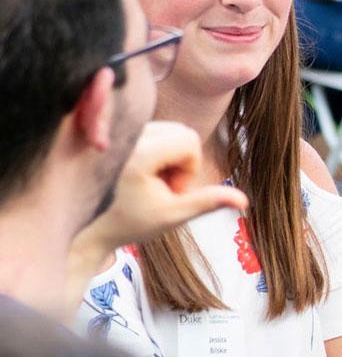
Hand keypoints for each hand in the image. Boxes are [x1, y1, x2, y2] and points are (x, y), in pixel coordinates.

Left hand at [73, 121, 247, 257]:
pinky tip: (136, 173)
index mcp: (139, 154)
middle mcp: (126, 136)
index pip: (189, 139)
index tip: (170, 192)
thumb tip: (244, 200)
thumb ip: (208, 202)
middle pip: (180, 130)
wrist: (82, 228)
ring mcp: (116, 132)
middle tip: (160, 188)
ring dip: (167, 155)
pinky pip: (148, 130)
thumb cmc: (126, 224)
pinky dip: (152, 149)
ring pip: (166, 129)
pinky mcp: (110, 132)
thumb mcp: (172, 215)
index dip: (189, 168)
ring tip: (147, 182)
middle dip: (180, 160)